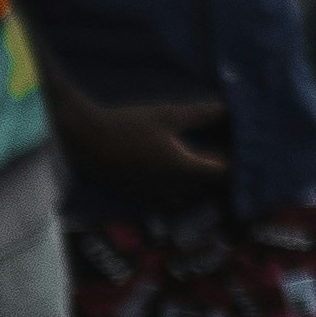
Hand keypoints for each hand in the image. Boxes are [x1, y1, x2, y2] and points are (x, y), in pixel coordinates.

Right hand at [52, 90, 231, 207]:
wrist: (84, 140)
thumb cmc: (128, 124)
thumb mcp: (166, 115)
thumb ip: (199, 114)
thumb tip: (226, 108)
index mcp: (182, 167)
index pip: (219, 173)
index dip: (229, 163)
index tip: (231, 151)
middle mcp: (170, 187)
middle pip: (204, 191)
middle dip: (212, 179)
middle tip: (215, 161)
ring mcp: (151, 196)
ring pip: (183, 204)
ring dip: (193, 194)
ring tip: (194, 177)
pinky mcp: (134, 198)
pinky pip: (160, 208)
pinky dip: (170, 201)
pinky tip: (167, 185)